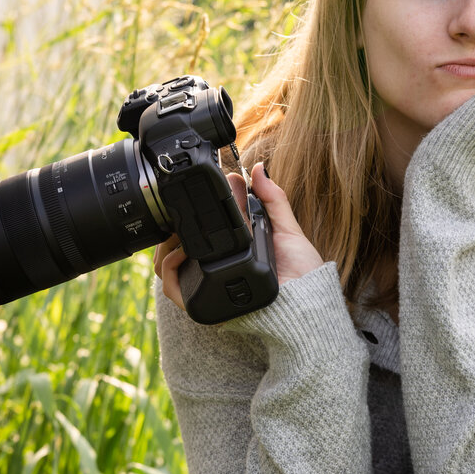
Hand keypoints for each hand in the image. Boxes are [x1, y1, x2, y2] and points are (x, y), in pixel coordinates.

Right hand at [153, 162, 324, 311]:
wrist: (307, 304)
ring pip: (170, 264)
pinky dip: (168, 267)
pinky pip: (172, 288)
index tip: (204, 188)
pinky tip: (179, 251)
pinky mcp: (205, 302)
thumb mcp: (288, 230)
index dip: (199, 206)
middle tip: (191, 204)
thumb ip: (273, 199)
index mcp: (236, 249)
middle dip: (178, 221)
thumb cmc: (302, 274)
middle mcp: (220, 267)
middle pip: (180, 245)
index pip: (205, 228)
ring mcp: (209, 285)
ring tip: (181, 226)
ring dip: (168, 242)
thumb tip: (258, 169)